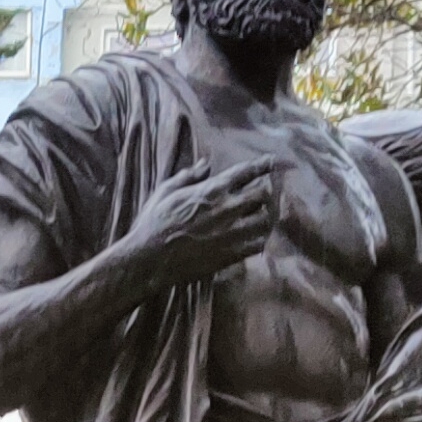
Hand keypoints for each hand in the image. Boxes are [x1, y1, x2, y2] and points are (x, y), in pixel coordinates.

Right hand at [122, 156, 280, 287]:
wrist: (150, 259)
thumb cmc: (154, 224)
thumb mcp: (166, 192)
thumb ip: (189, 176)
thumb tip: (205, 164)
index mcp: (212, 190)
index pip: (246, 172)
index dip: (262, 165)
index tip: (271, 162)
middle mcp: (227, 208)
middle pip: (263, 194)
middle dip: (265, 192)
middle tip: (263, 194)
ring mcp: (231, 233)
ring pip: (266, 219)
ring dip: (266, 215)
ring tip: (262, 215)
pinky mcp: (231, 254)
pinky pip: (258, 244)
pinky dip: (260, 238)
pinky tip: (254, 237)